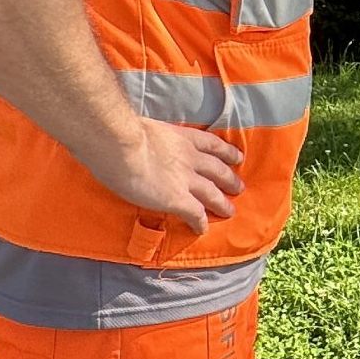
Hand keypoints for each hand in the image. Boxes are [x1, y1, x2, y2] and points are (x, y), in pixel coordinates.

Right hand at [87, 119, 245, 234]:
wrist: (121, 146)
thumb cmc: (123, 133)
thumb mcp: (148, 129)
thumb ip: (154, 138)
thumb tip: (143, 143)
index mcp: (182, 137)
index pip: (211, 144)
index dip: (227, 152)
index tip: (237, 157)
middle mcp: (190, 158)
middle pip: (217, 169)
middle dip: (229, 179)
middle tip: (238, 187)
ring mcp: (186, 180)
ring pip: (212, 193)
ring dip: (222, 203)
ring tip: (229, 211)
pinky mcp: (177, 199)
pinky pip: (194, 213)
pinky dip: (200, 222)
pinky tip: (201, 230)